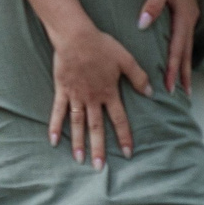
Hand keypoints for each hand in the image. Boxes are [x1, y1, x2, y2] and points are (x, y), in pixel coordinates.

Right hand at [47, 25, 150, 169]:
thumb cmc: (101, 45)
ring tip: (79, 160)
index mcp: (109, 92)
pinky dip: (55, 126)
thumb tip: (150, 92)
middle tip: (98, 167)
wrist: (75, 36)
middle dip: (98, 148)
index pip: (119, 120)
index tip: (127, 153)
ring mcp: (75, 96)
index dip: (124, 137)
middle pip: (96, 128)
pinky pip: (58, 111)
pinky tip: (53, 141)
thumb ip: (138, 77)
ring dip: (78, 143)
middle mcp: (92, 99)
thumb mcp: (126, 59)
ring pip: (77, 124)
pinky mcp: (62, 90)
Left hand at [137, 0, 203, 92]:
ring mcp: (190, 19)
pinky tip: (181, 61)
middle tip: (182, 95)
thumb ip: (152, 5)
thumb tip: (142, 25)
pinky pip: (185, 41)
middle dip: (184, 75)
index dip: (173, 69)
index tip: (170, 86)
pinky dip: (184, 55)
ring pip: (188, 49)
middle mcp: (189, 22)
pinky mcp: (187, 16)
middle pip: (186, 54)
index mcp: (183, 18)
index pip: (177, 50)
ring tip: (185, 85)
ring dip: (186, 67)